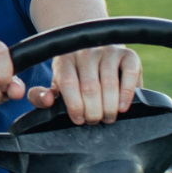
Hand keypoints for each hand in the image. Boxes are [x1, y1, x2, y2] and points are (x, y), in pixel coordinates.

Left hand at [27, 44, 141, 123]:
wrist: (98, 51)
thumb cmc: (75, 75)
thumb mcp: (56, 84)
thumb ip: (42, 95)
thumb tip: (46, 100)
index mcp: (64, 59)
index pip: (68, 82)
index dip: (74, 105)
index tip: (79, 119)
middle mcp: (86, 52)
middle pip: (90, 86)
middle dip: (93, 111)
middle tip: (94, 121)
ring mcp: (107, 51)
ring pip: (109, 83)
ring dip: (109, 107)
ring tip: (107, 118)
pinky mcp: (128, 54)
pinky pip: (129, 73)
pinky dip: (126, 93)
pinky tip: (122, 107)